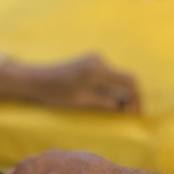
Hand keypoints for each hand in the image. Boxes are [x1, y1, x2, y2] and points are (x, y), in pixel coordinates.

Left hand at [20, 53, 141, 112]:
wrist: (36, 79)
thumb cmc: (56, 93)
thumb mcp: (82, 101)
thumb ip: (105, 103)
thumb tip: (124, 108)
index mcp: (98, 70)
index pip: (129, 80)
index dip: (137, 97)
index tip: (136, 113)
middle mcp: (99, 60)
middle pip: (124, 78)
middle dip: (130, 97)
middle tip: (129, 115)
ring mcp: (95, 59)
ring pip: (116, 78)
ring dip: (120, 93)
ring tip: (118, 111)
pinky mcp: (90, 62)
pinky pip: (107, 75)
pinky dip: (111, 88)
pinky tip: (108, 101)